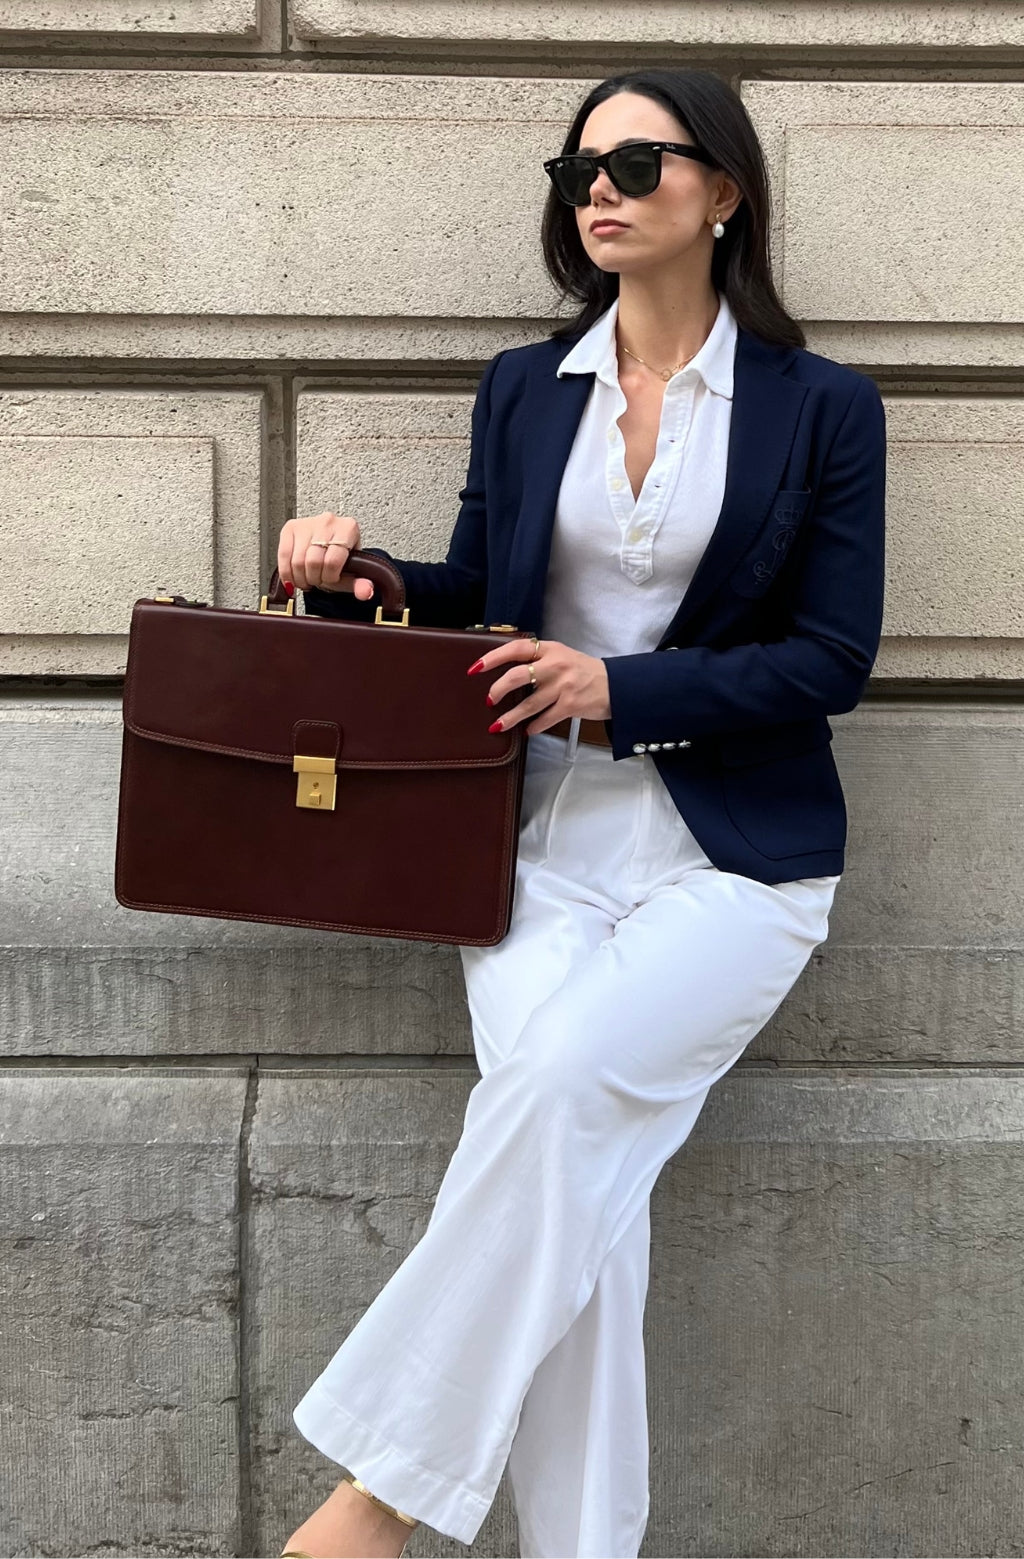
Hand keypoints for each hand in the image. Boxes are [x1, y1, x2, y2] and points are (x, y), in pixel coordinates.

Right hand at [277, 511, 374, 597]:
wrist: (328, 547)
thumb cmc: (340, 558)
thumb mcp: (353, 573)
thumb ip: (360, 584)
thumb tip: (366, 591)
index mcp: (348, 528)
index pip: (333, 561)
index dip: (329, 578)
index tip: (330, 580)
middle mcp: (328, 522)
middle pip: (313, 561)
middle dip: (314, 579)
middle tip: (317, 581)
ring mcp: (308, 523)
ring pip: (297, 560)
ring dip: (300, 578)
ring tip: (307, 579)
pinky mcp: (291, 527)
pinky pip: (284, 555)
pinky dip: (287, 572)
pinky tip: (294, 576)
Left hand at [469, 636, 611, 733]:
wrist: (616, 685)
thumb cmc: (584, 671)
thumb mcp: (562, 656)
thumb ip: (538, 660)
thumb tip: (507, 672)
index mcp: (550, 649)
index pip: (516, 649)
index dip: (493, 658)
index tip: (476, 668)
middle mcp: (555, 665)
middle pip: (518, 676)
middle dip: (498, 689)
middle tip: (489, 700)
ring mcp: (563, 686)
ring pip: (528, 704)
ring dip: (510, 717)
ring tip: (498, 726)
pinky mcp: (570, 705)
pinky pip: (545, 719)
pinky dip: (534, 727)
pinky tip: (527, 731)